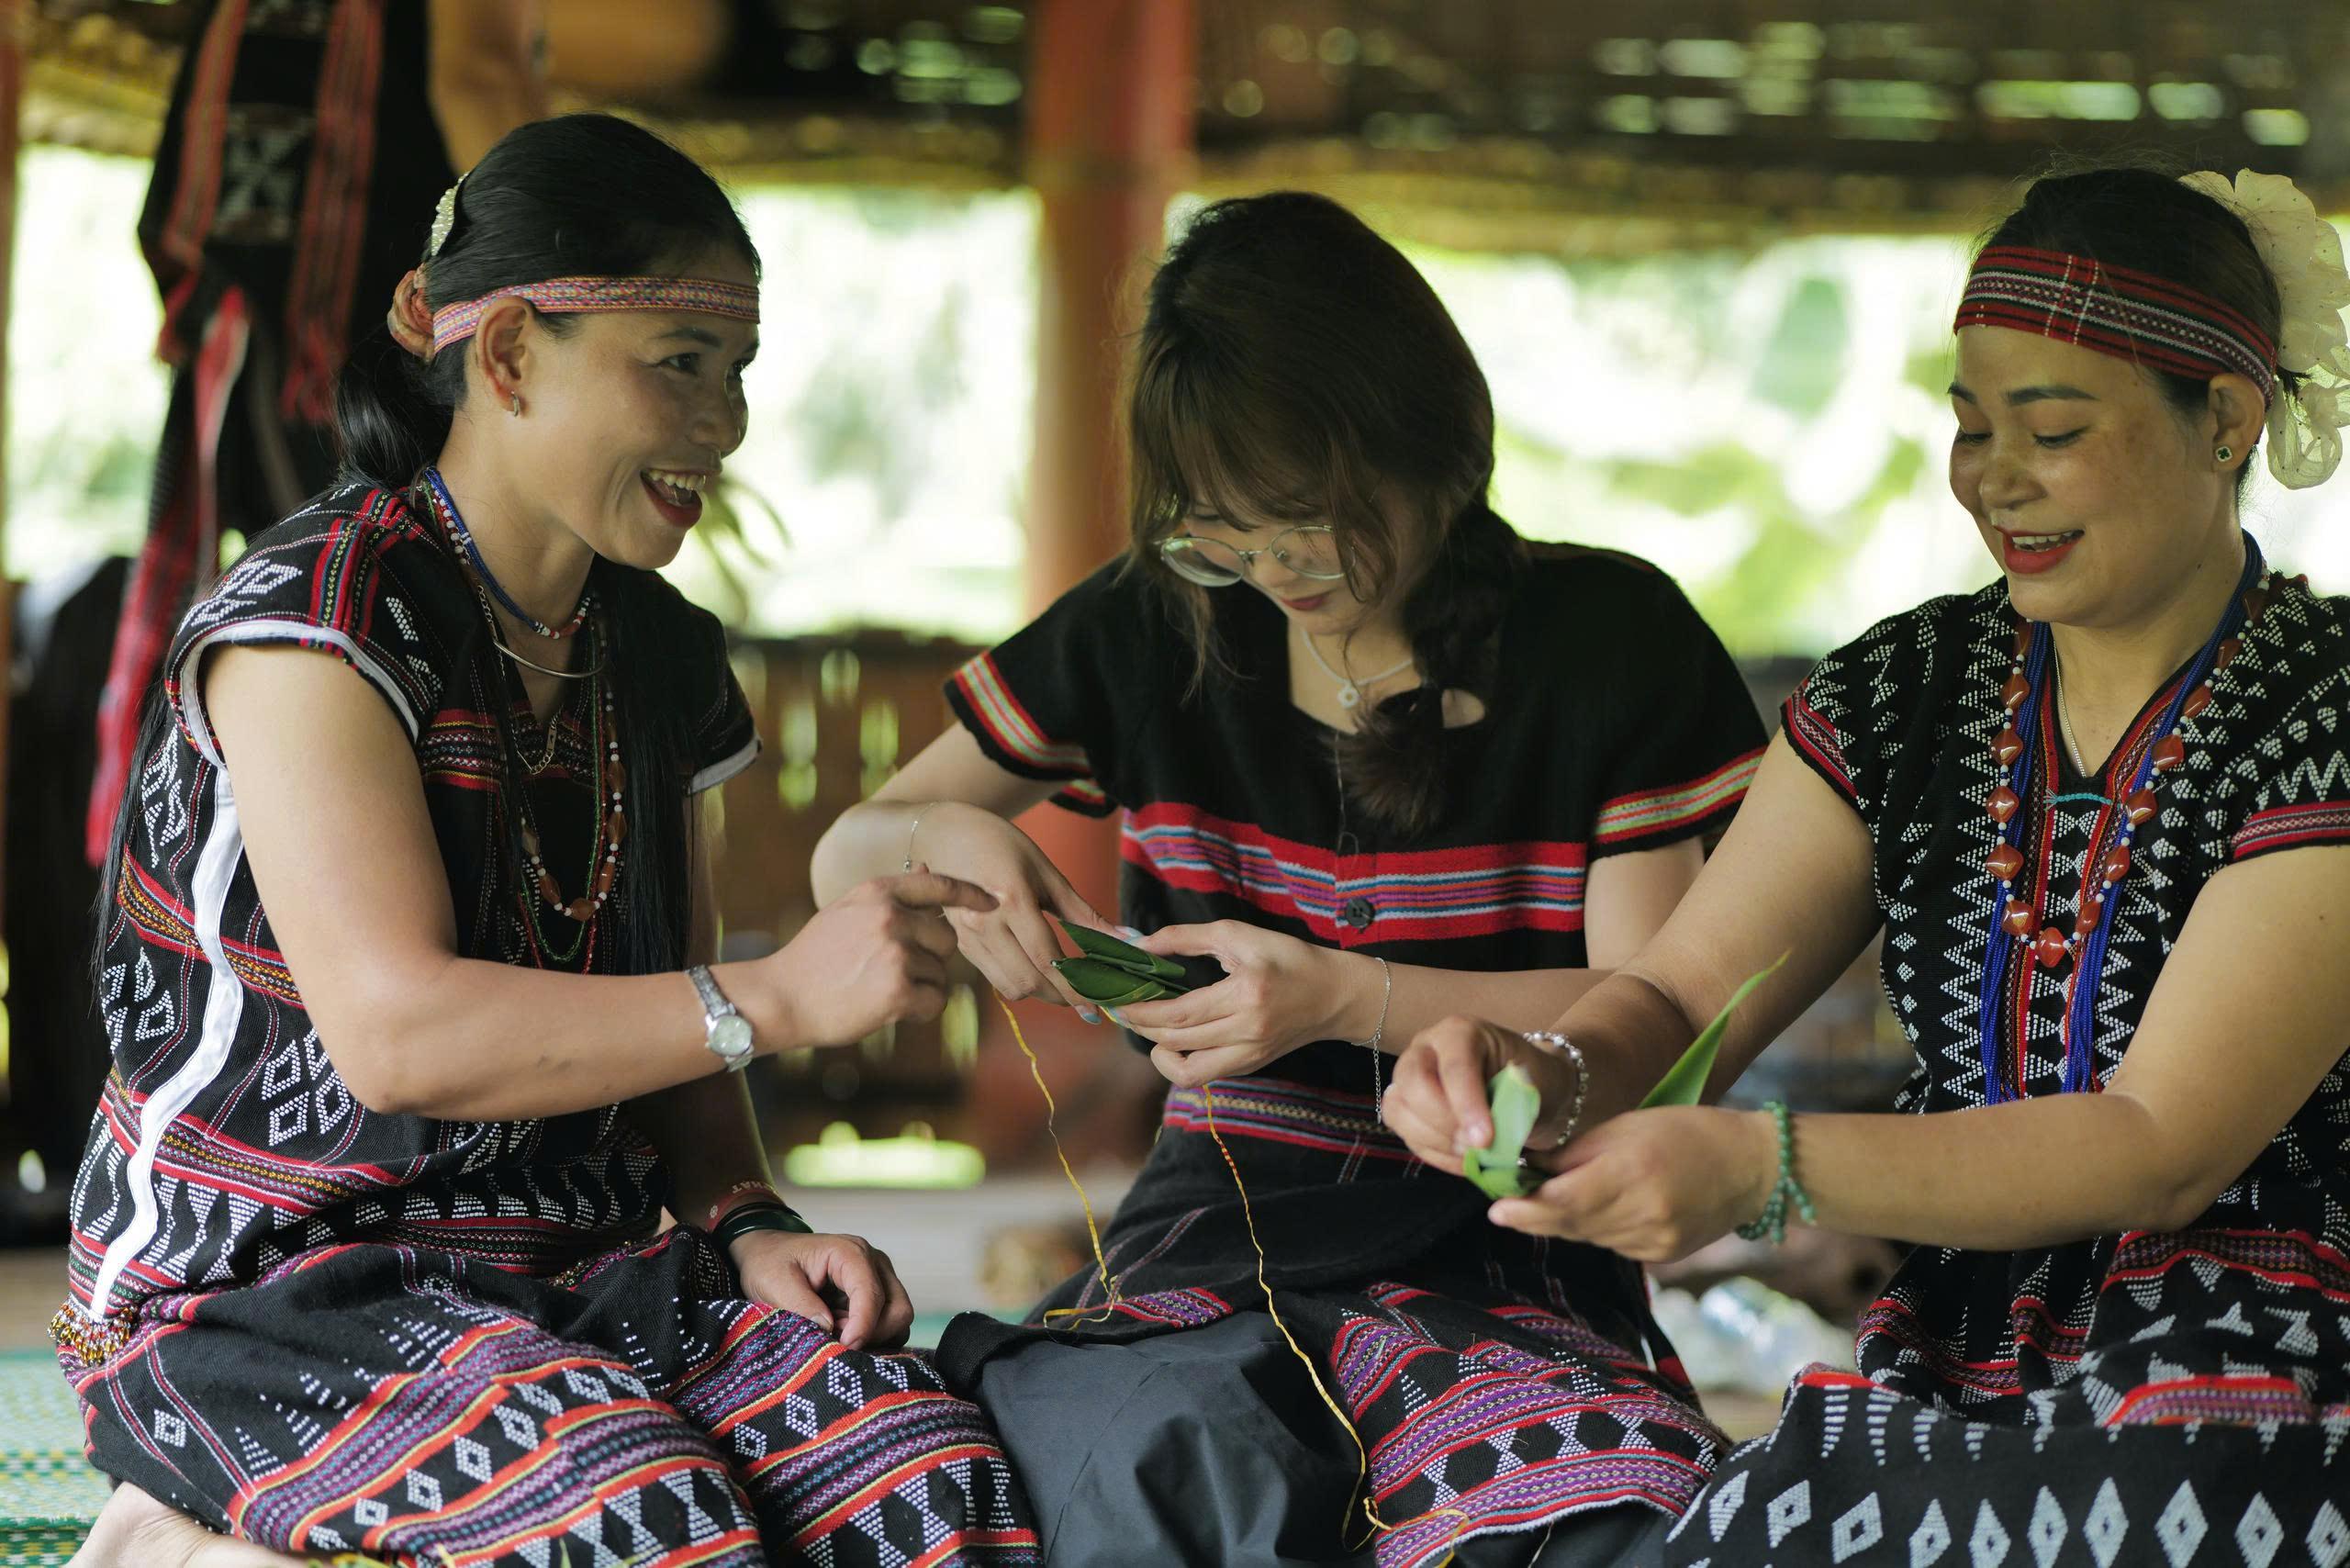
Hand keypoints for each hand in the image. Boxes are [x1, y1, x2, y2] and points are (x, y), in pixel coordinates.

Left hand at [727, 1228, 914, 1349]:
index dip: (862, 1326)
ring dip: (872, 1336)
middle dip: (873, 1333)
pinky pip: (888, 1324)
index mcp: (850, 1252)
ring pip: (898, 1319)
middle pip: (898, 1309)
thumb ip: (801, 1305)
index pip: (872, 1293)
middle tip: (838, 1341)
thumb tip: (828, 1329)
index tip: (842, 1348)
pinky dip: (871, 1336)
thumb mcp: (775, 1282)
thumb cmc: (771, 1263)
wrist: (769, 1254)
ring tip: (836, 1334)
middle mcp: (873, 1263)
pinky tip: (842, 1333)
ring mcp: (878, 1278)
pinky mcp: (876, 1294)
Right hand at [759, 871, 994, 1046]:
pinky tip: (888, 1008)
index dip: (971, 893)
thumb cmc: (815, 957)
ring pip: (941, 972)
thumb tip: (930, 866)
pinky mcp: (898, 990)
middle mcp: (890, 916)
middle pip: (947, 936)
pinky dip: (920, 1010)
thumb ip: (889, 895)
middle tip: (894, 970)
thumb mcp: (847, 910)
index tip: (991, 902)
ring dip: (921, 986)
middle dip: (931, 956)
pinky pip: (936, 1000)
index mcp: (877, 891)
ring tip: (879, 988)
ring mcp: (895, 953)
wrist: (781, 998)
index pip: (940, 884)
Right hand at [913, 802, 1113, 1012]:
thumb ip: (1083, 912)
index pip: (1047, 959)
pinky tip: (1034, 968)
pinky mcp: (959, 944)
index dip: (1074, 988)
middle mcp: (985, 924)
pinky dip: (1018, 980)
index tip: (1095, 1007)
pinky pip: (994, 976)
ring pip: (1009, 986)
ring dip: (1039, 992)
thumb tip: (1123, 939)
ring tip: (1061, 983)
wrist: (945, 834)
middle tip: (1083, 996)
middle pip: (1027, 981)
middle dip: (1059, 996)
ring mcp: (968, 937)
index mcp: (1012, 900)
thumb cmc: (1001, 845)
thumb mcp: (1046, 872)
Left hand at [1112, 922, 1360, 1086]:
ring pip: (1189, 1072)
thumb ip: (1187, 938)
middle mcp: (1248, 1031)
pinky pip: (1206, 1074)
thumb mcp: (1239, 935)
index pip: (1180, 1015)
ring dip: (1160, 1052)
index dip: (1142, 1012)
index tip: (1119, 1002)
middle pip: (1178, 1043)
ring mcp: (1251, 1054)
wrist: (1335, 994)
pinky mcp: (1252, 1066)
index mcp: (1245, 994)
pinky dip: (1183, 1061)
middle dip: (1143, 1028)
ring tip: (1150, 1029)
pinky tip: (1175, 1040)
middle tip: (1124, 1010)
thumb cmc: (1288, 958)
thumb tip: (1141, 944)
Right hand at [1382, 1014, 1583, 1174]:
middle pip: (1414, 1082)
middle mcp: (1427, 1048)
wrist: (1532, 1092)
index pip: (1454, 1066)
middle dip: (1443, 1121)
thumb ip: (1510, 1103)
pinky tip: (1464, 1161)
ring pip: (1399, 1110)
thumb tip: (1485, 1132)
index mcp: (1461, 1031)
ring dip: (1436, 1141)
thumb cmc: (1533, 1081)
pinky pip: (1406, 1134)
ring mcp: (1410, 1076)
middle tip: (1477, 1146)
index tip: (1486, 1139)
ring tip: (1473, 1155)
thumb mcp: (1533, 1083)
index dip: (1466, 1105)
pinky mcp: (1406, 1108)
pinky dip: (1435, 1155)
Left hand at [1486, 1106, 1779, 1263]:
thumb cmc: (1684, 1133)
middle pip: (1571, 1225)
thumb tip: (1525, 1166)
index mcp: (1632, 1173)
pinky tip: (1603, 1208)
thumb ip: (1574, 1152)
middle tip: (1504, 1206)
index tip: (1496, 1207)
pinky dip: (1597, 1229)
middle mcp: (1644, 1214)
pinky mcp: (1661, 1256)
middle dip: (1534, 1216)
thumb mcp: (1626, 1127)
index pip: (1563, 1202)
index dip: (1525, 1208)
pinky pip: (1612, 1244)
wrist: (1751, 1168)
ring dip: (1566, 1221)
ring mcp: (1655, 1242)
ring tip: (1555, 1198)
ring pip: (1588, 1237)